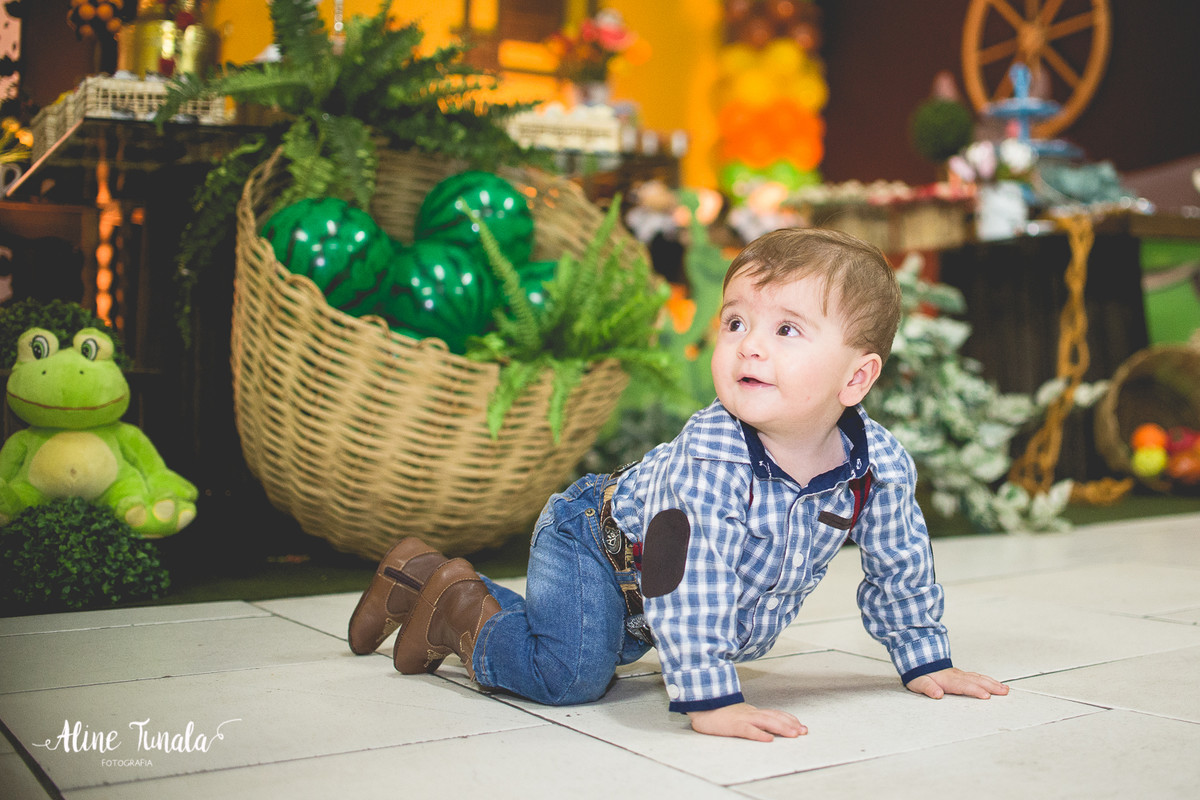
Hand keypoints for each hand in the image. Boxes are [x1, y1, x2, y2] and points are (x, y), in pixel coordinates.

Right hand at [688, 702, 806, 741]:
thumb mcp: (737, 715)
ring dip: (781, 728)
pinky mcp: (732, 725)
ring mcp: (742, 718)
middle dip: (790, 725)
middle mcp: (750, 713)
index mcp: (751, 712)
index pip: (774, 714)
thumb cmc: (717, 712)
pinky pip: (747, 730)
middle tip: (803, 732)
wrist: (700, 704)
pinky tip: (768, 739)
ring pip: (765, 722)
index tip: (801, 726)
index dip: (789, 719)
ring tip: (793, 734)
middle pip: (774, 717)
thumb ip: (750, 719)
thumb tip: (764, 727)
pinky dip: (759, 734)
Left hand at [906, 667, 1008, 699]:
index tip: (986, 696)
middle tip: (1004, 692)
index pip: (964, 686)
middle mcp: (956, 676)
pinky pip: (977, 676)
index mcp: (947, 680)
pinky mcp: (961, 675)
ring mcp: (960, 674)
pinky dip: (987, 680)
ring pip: (979, 678)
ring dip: (992, 683)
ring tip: (1004, 689)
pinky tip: (994, 683)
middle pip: (976, 681)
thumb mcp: (919, 683)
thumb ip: (928, 688)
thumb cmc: (919, 674)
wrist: (918, 660)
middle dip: (991, 686)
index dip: (975, 690)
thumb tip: (937, 694)